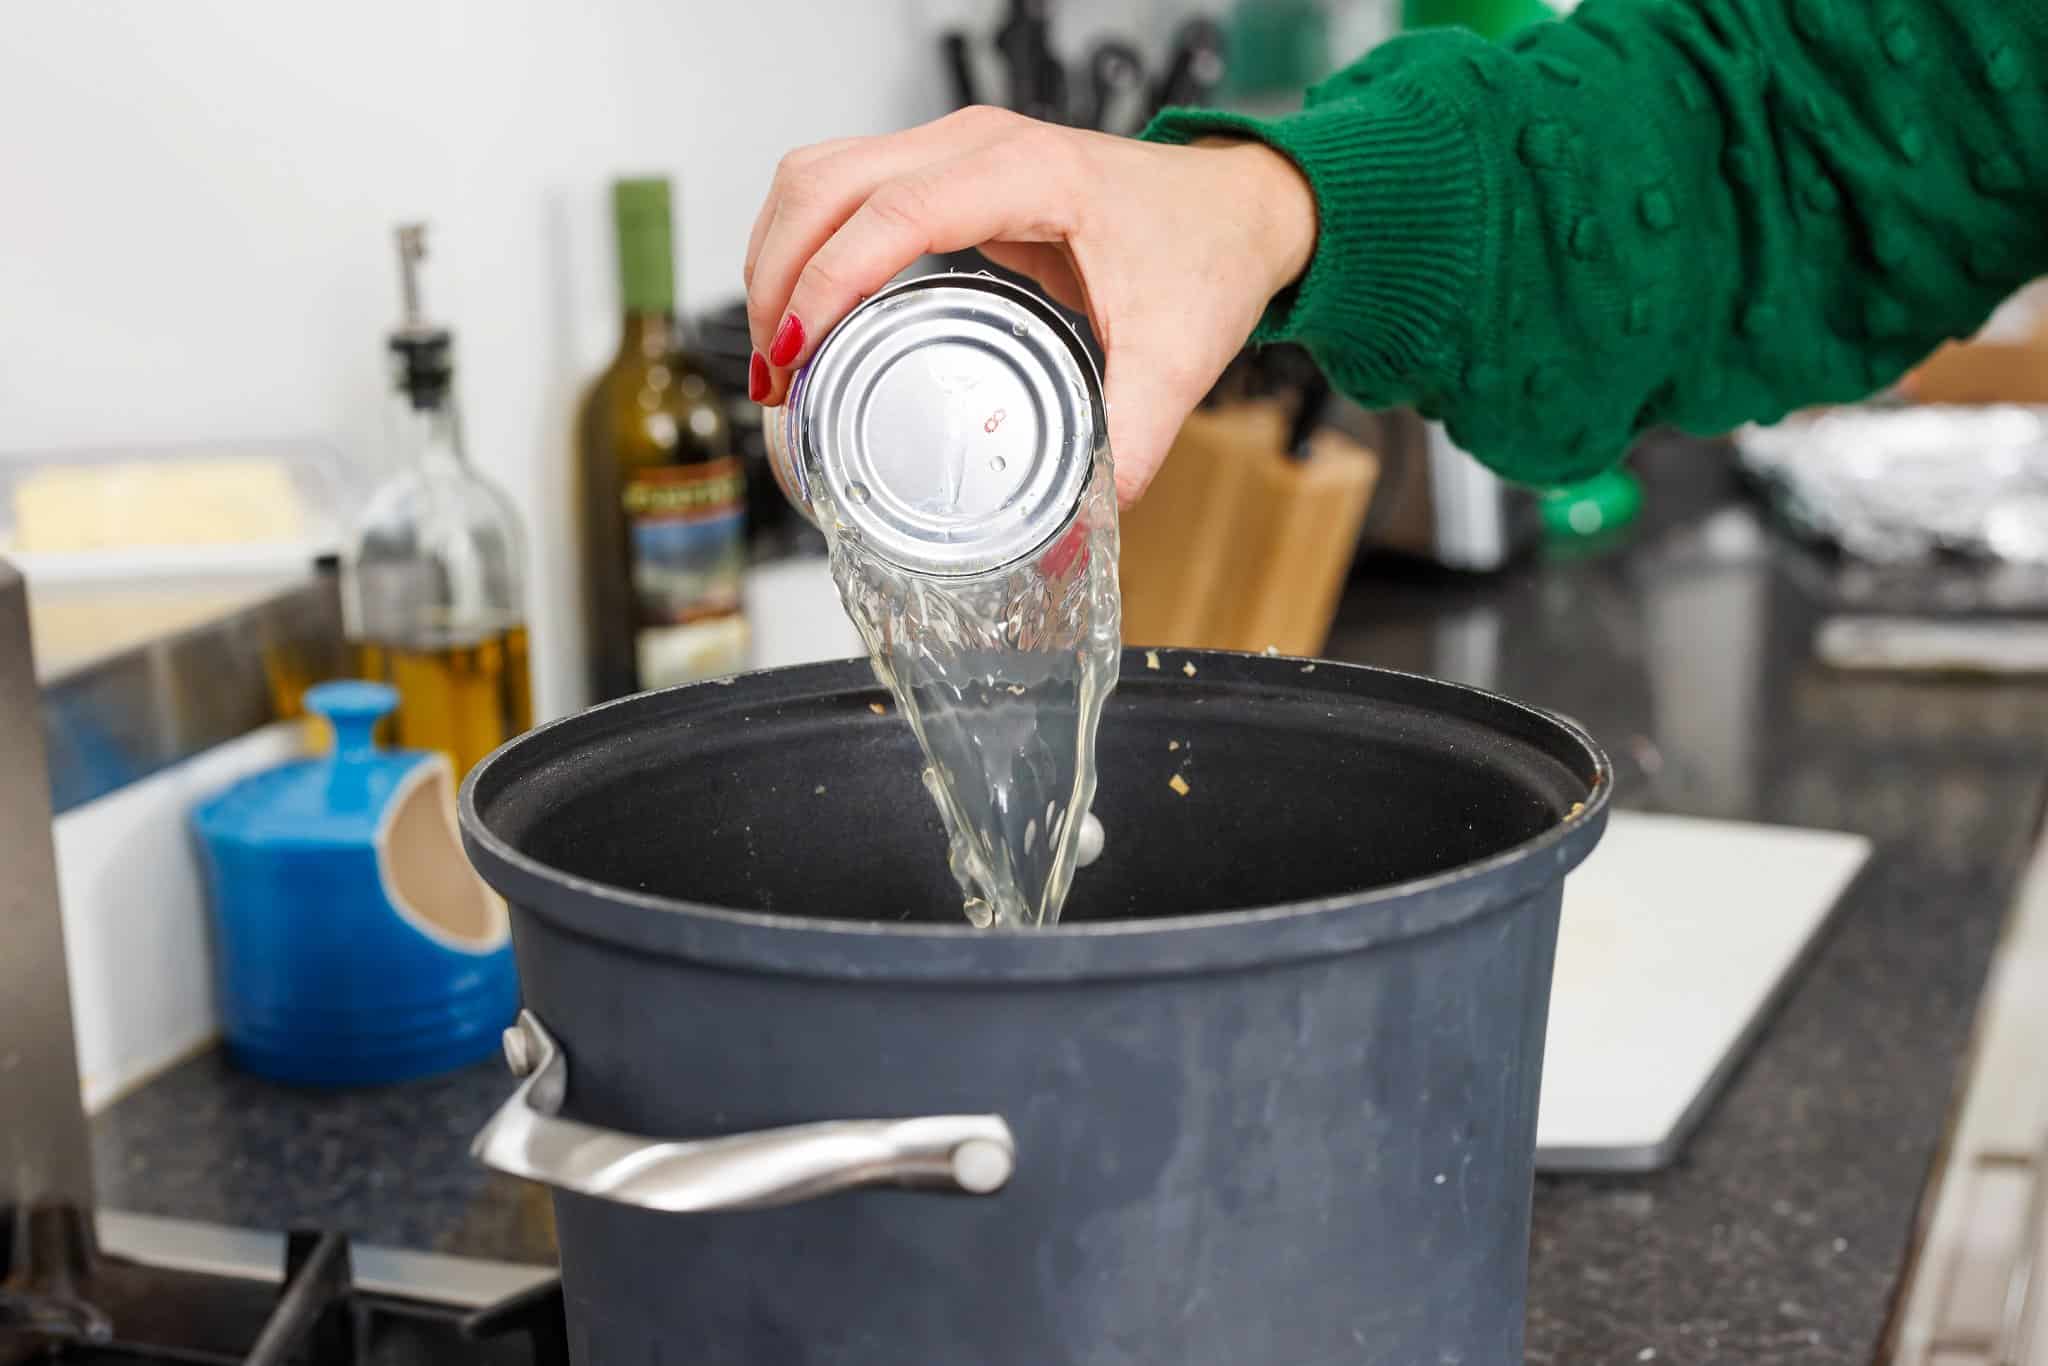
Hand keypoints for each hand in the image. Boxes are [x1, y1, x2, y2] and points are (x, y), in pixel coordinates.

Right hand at [743, 108, 1316, 505]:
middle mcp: (979, 143)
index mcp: (1032, 173)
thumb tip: (1070, 533)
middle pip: (825, 181)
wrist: (1238, 207)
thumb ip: (1126, 447)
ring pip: (816, 173)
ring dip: (774, 255)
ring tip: (773, 355)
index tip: (795, 356)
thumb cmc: (1208, 253)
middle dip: (776, 278)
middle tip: (773, 378)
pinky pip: (839, 183)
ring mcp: (954, 146)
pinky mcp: (943, 167)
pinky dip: (801, 241)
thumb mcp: (1175, 359)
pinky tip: (798, 312)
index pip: (894, 212)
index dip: (828, 282)